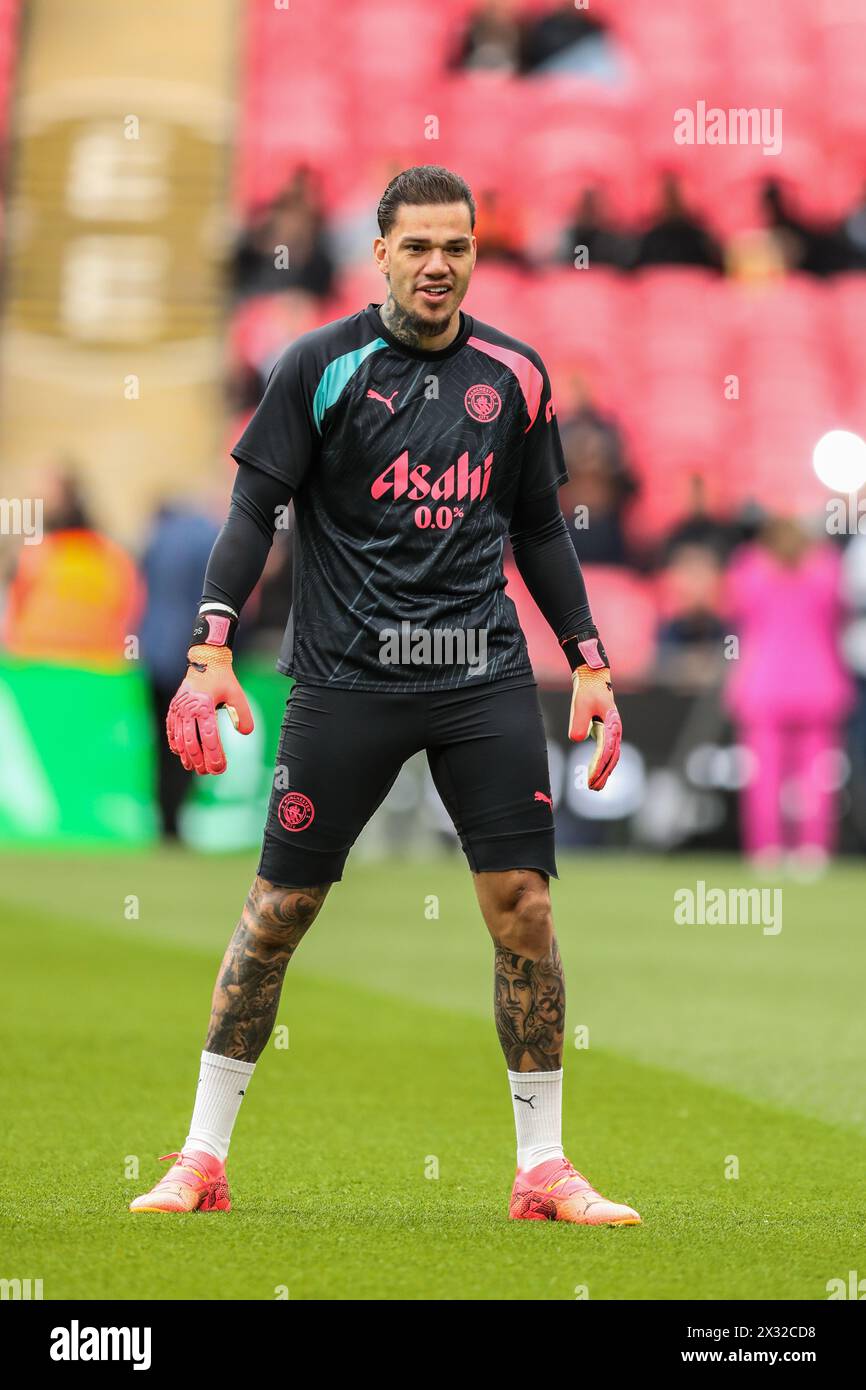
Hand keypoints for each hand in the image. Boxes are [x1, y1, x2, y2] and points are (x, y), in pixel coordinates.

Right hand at [166, 644, 253, 774]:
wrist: (205, 661)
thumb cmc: (222, 679)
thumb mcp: (236, 694)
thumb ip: (243, 714)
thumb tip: (245, 733)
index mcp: (203, 706)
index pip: (209, 738)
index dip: (214, 756)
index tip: (220, 768)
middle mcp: (188, 709)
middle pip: (192, 743)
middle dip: (200, 761)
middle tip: (208, 772)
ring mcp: (178, 710)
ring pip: (179, 740)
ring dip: (187, 756)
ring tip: (195, 768)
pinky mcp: (173, 709)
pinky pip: (171, 731)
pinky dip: (175, 744)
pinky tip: (181, 754)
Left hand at [567, 634, 621, 790]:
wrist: (594, 678)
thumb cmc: (587, 691)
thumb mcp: (580, 704)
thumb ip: (578, 722)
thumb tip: (577, 739)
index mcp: (612, 725)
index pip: (606, 751)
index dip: (599, 767)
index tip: (591, 779)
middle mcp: (615, 730)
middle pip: (612, 757)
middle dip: (603, 774)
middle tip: (592, 788)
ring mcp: (613, 732)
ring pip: (612, 757)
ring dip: (605, 772)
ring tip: (596, 787)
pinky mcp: (607, 732)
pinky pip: (608, 752)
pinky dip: (604, 764)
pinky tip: (597, 773)